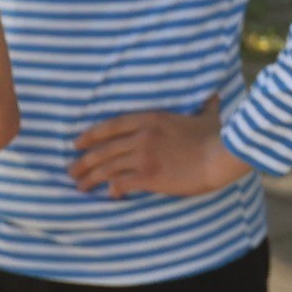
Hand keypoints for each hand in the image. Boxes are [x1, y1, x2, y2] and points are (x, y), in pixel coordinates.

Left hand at [70, 104, 251, 198]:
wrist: (220, 155)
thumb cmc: (216, 136)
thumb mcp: (207, 116)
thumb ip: (205, 107)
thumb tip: (215, 97)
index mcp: (150, 119)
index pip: (110, 126)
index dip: (90, 135)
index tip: (77, 143)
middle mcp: (141, 136)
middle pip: (103, 149)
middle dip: (84, 161)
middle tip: (71, 170)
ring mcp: (144, 156)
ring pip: (107, 167)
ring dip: (91, 177)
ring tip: (80, 186)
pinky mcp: (150, 175)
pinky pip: (122, 183)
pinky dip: (113, 189)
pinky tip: (109, 194)